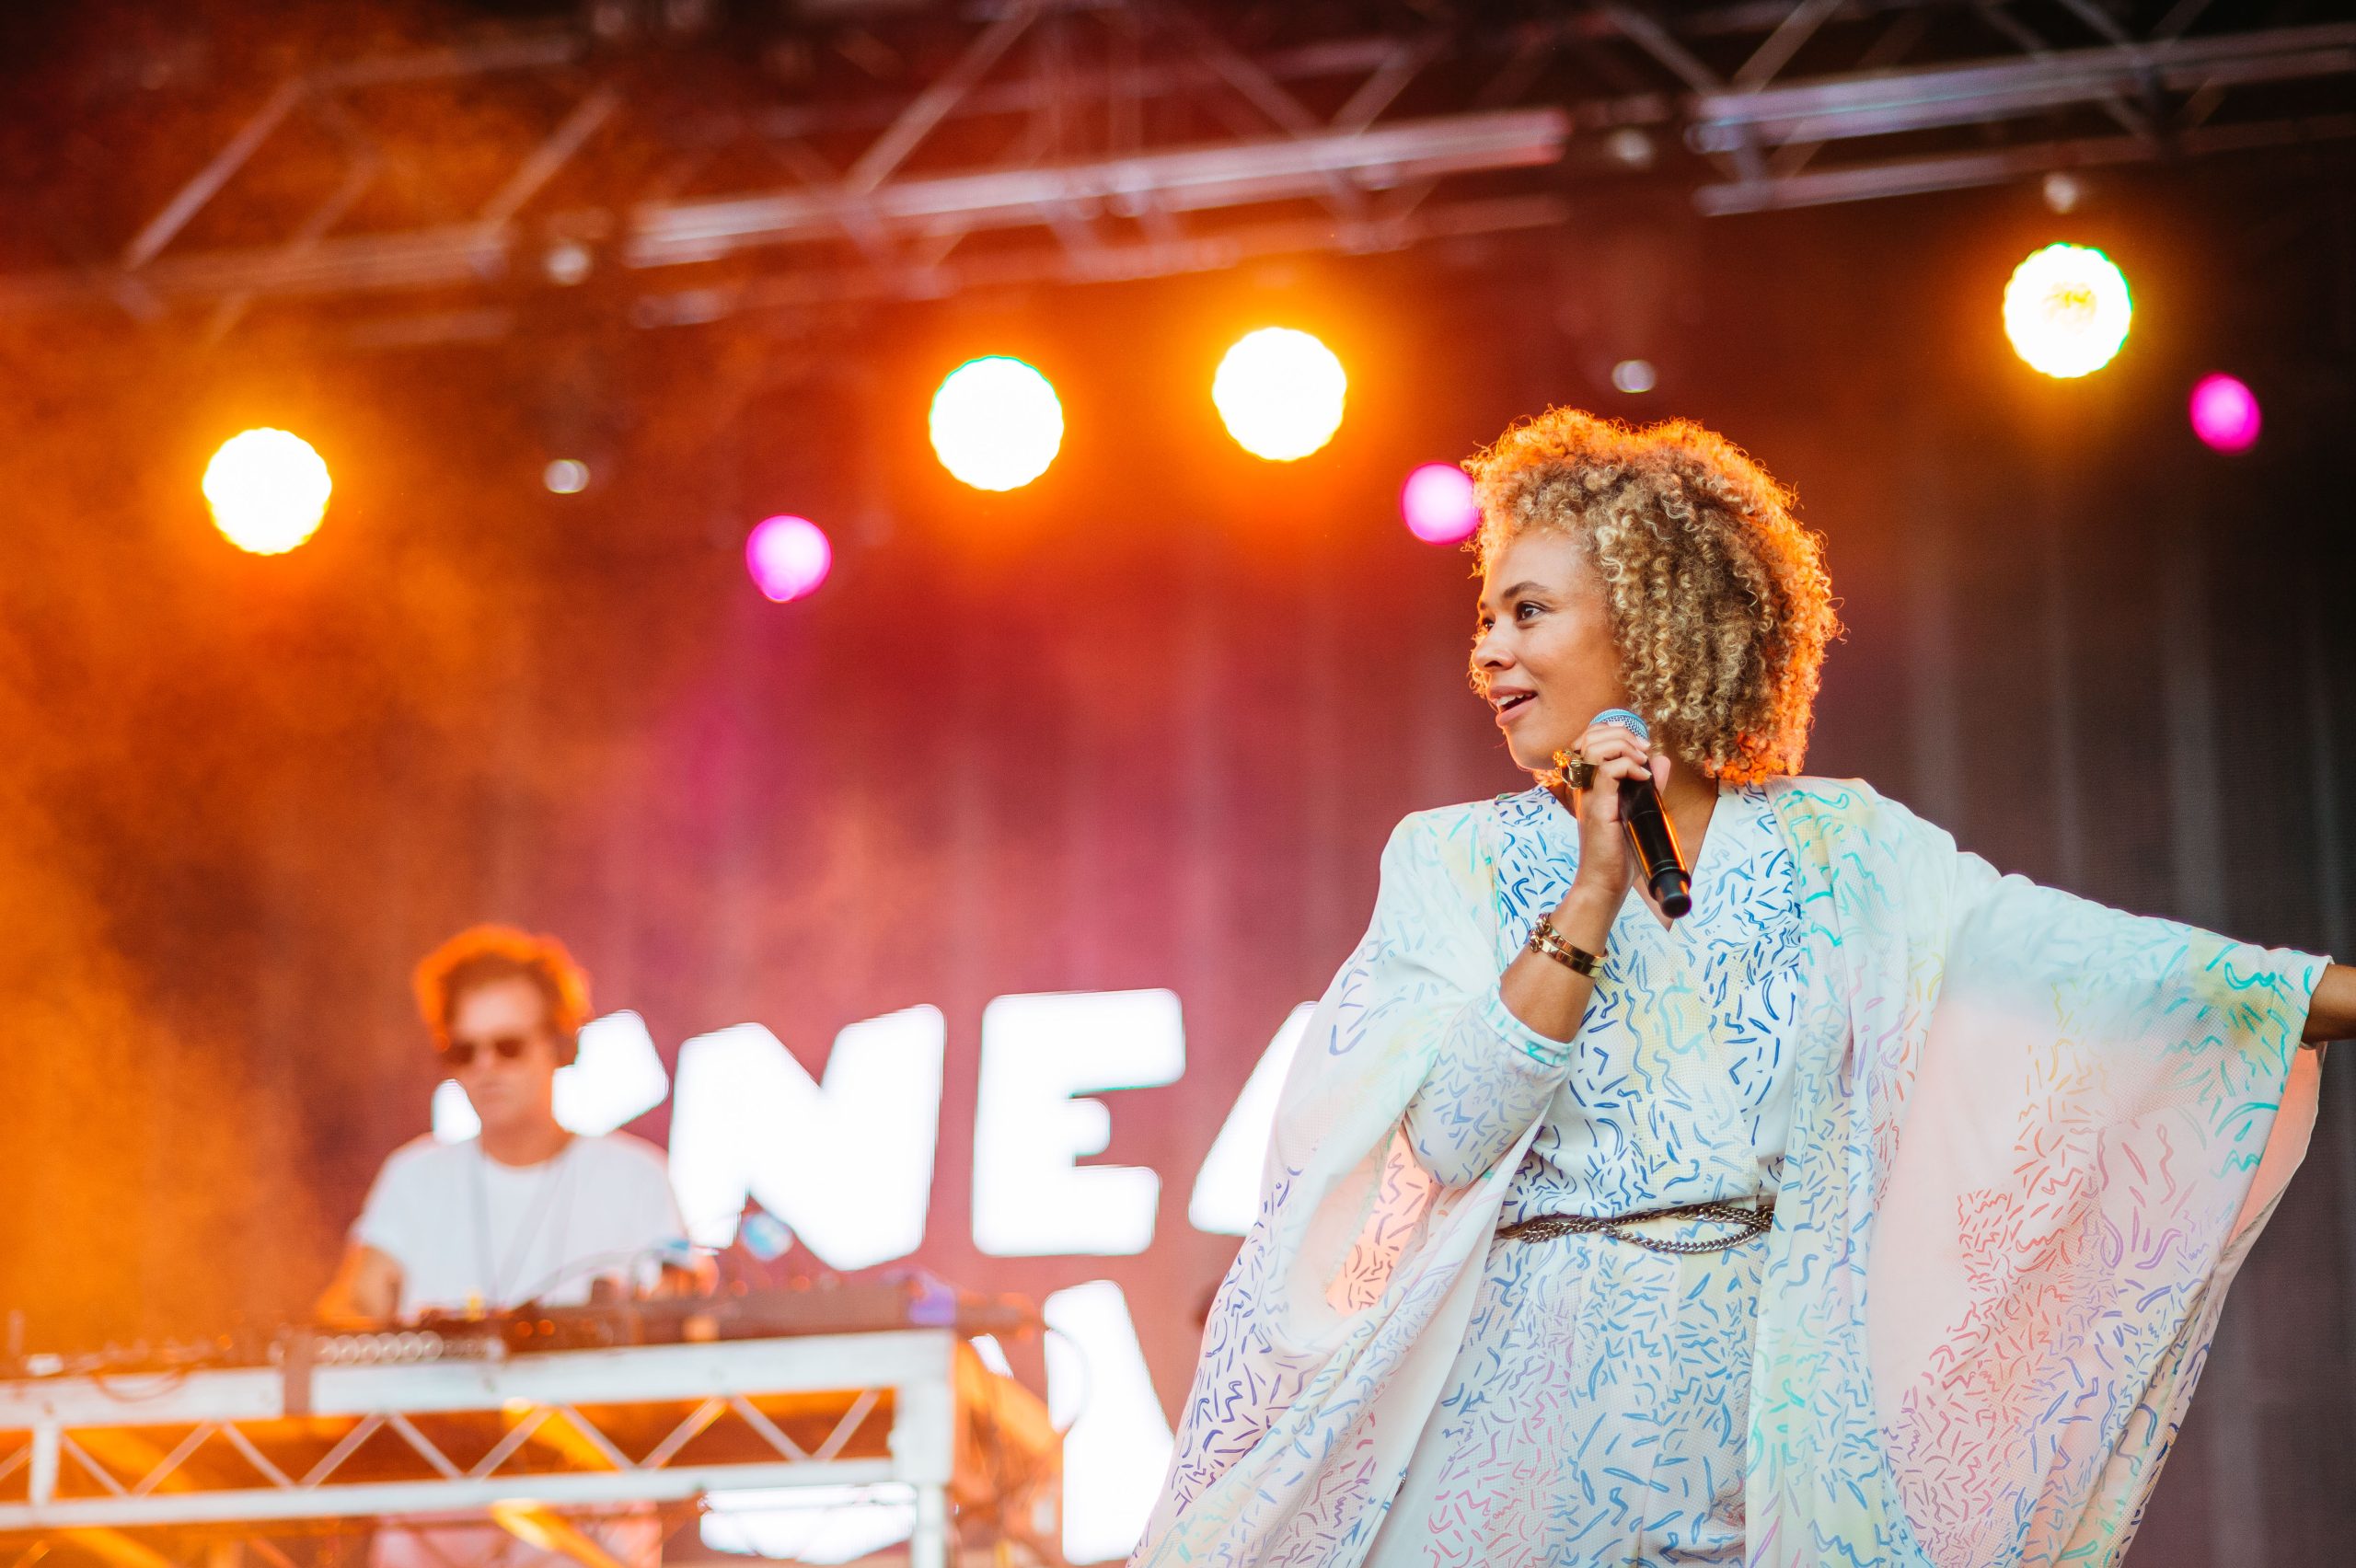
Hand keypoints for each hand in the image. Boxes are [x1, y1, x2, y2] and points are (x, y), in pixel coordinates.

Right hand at [1559, 719, 1671, 910]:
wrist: (1605, 883)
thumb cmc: (1618, 853)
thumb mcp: (1638, 810)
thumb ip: (1649, 785)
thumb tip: (1660, 761)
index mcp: (1590, 784)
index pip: (1590, 739)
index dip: (1613, 732)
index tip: (1639, 746)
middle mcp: (1585, 786)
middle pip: (1590, 736)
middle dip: (1621, 733)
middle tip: (1642, 749)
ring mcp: (1589, 795)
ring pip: (1595, 747)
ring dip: (1624, 746)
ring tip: (1641, 761)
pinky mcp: (1598, 807)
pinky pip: (1608, 771)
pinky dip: (1630, 767)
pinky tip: (1644, 780)